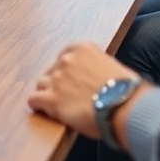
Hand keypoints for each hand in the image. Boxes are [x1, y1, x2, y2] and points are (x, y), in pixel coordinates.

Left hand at [27, 42, 143, 138]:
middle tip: (66, 96)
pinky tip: (44, 112)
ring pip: (41, 84)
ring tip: (56, 106)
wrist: (124, 105)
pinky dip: (38, 106)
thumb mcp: (112, 67)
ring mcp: (57, 78)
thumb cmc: (126, 89)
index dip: (67, 69)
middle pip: (52, 70)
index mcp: (83, 48)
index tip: (72, 79)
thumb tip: (97, 79)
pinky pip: (33, 100)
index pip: (65, 54)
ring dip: (47, 93)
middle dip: (58, 82)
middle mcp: (67, 60)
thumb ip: (97, 67)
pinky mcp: (51, 99)